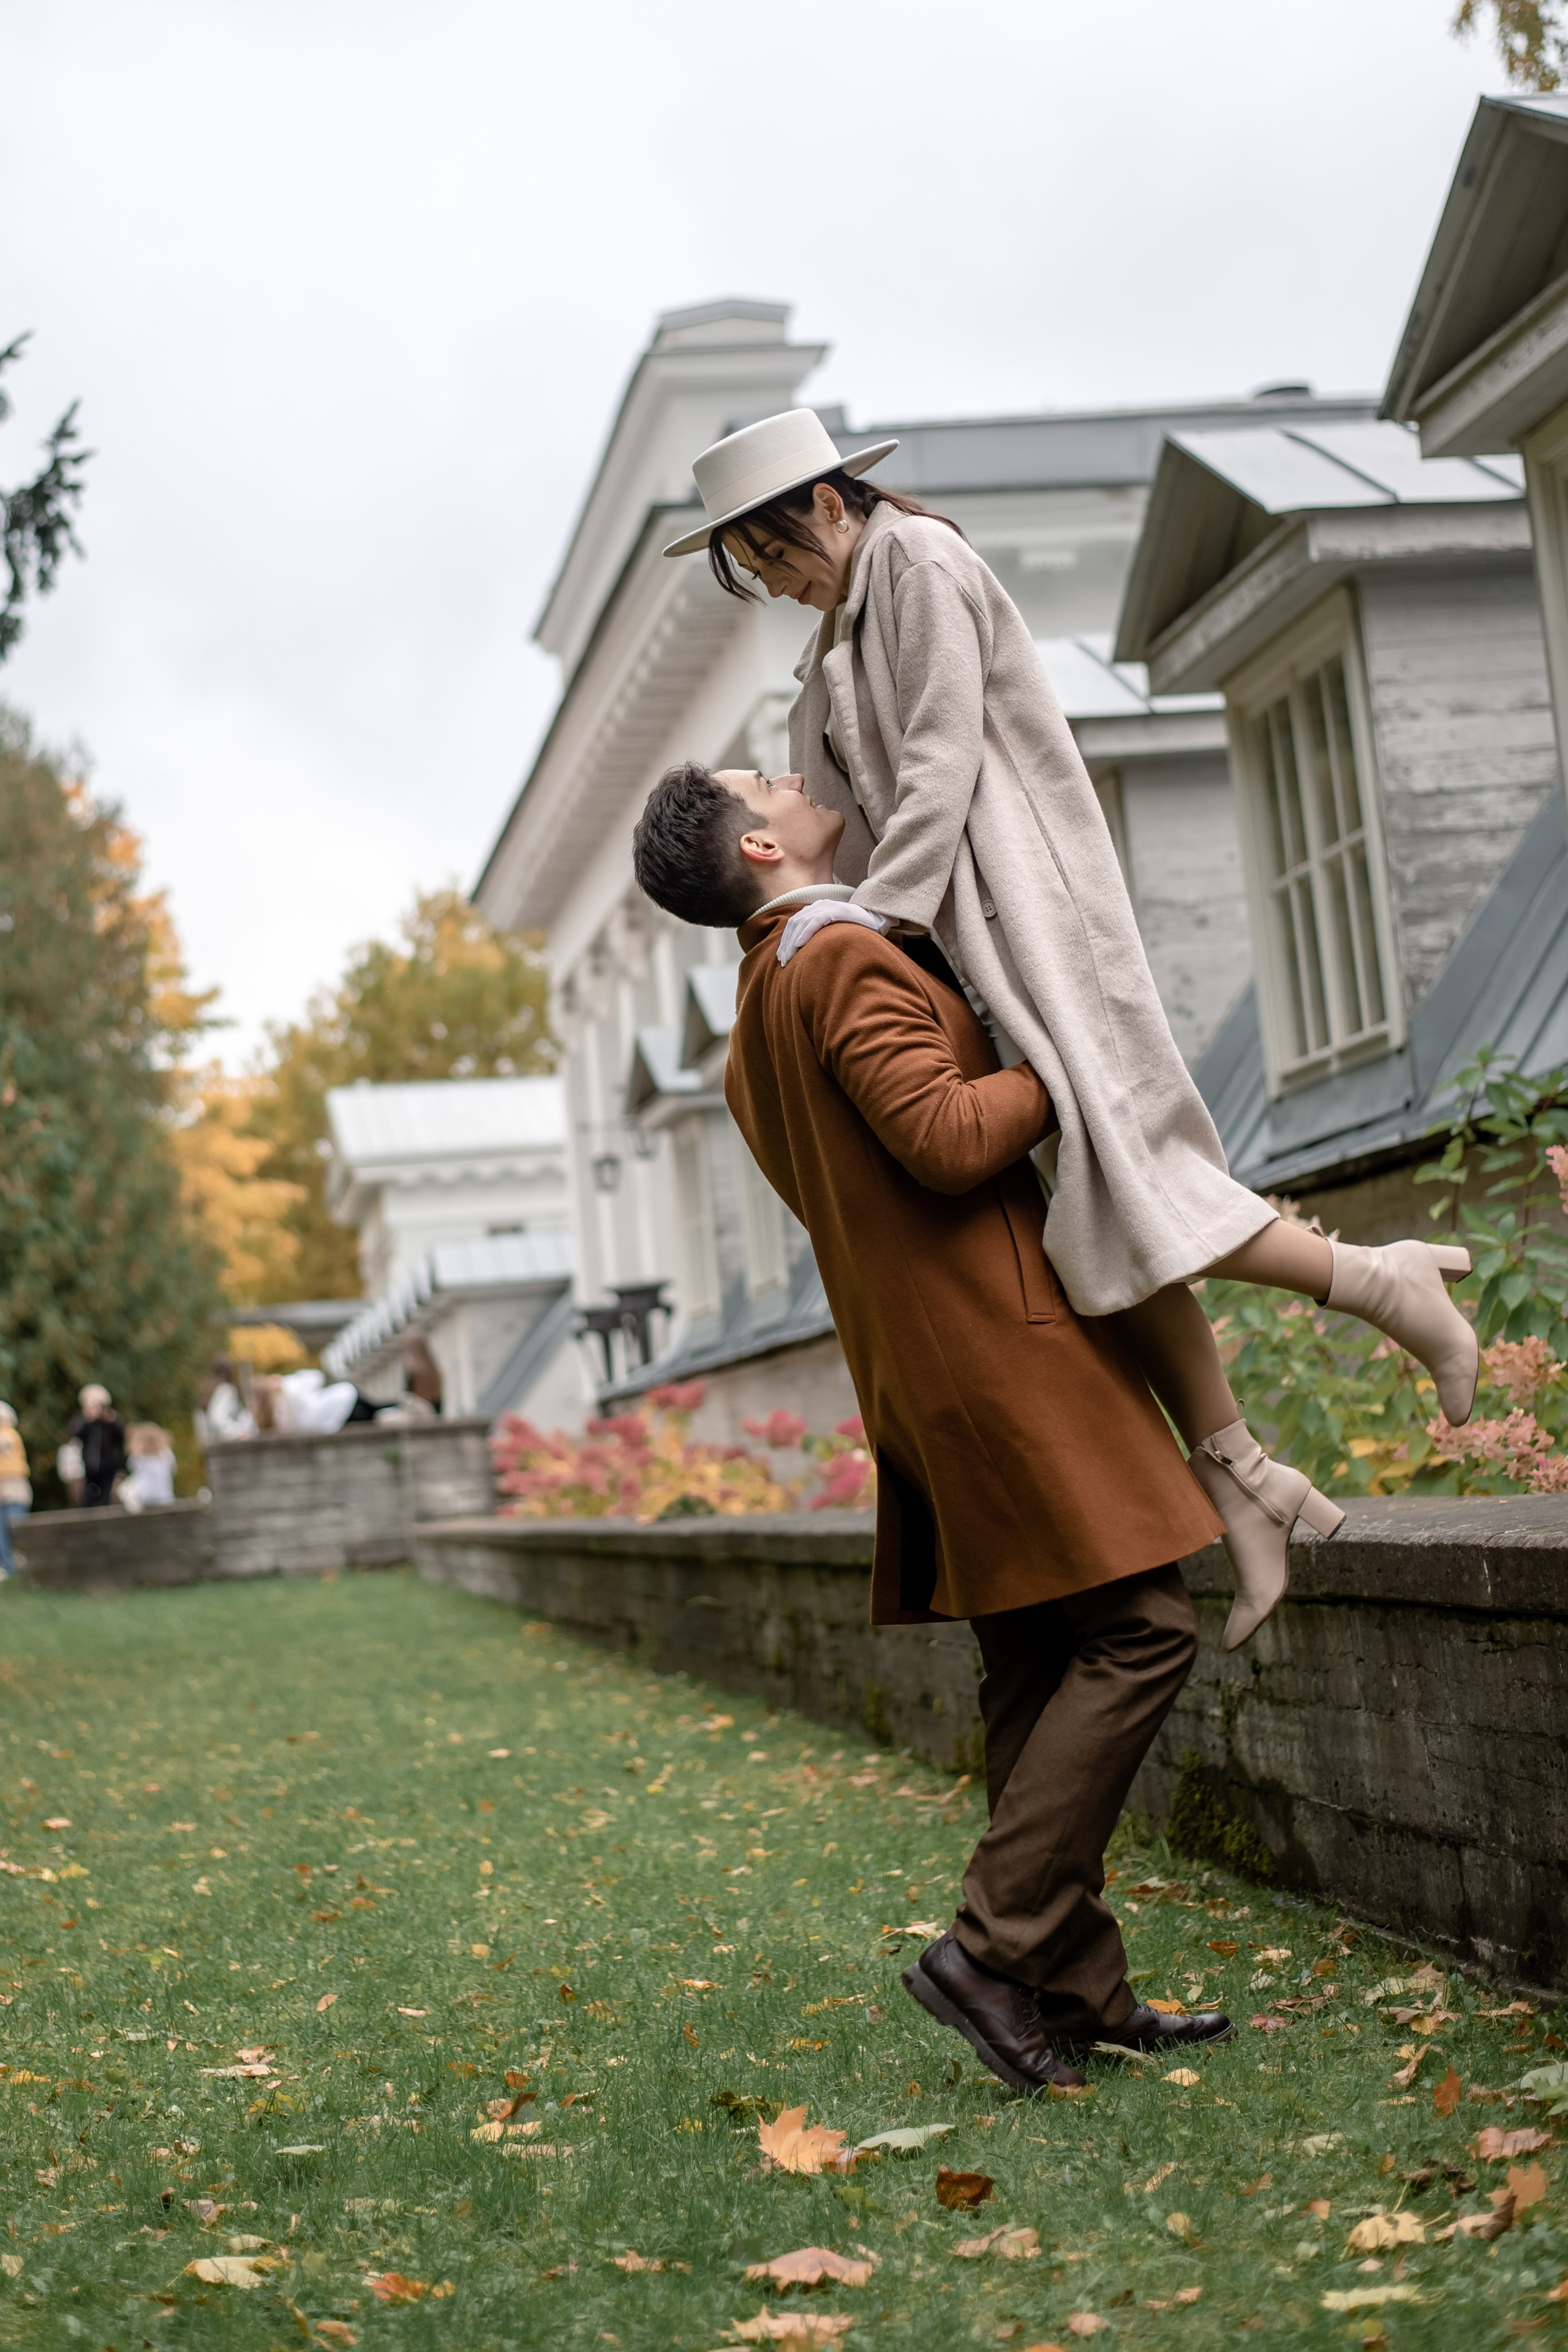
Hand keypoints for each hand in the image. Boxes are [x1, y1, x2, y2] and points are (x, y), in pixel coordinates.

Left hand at [777, 902, 891, 966]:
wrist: (878, 918)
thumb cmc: (857, 929)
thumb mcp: (834, 933)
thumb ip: (821, 938)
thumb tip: (807, 955)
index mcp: (817, 910)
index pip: (795, 924)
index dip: (786, 940)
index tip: (782, 957)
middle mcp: (819, 905)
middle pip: (794, 924)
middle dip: (786, 943)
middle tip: (782, 961)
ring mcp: (827, 906)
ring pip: (802, 922)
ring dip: (792, 941)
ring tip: (788, 957)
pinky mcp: (836, 910)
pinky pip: (816, 920)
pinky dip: (805, 932)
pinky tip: (799, 944)